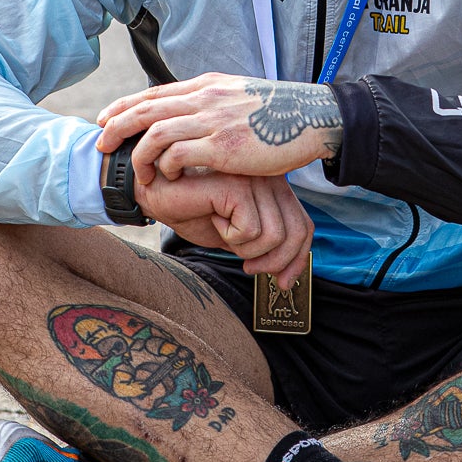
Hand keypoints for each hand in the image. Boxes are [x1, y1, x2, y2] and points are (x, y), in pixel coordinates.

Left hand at [96, 75, 341, 183]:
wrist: (312, 118)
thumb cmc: (280, 114)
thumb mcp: (240, 96)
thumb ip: (213, 102)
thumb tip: (191, 112)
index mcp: (208, 85)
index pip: (154, 93)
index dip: (124, 106)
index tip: (105, 119)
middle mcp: (205, 98)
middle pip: (146, 109)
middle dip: (117, 127)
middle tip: (100, 144)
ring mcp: (213, 121)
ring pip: (156, 132)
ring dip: (138, 154)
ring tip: (135, 171)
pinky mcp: (223, 146)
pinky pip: (179, 154)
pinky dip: (166, 166)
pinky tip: (167, 178)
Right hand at [135, 171, 314, 284]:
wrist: (157, 194)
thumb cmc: (195, 212)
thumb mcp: (238, 234)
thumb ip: (264, 245)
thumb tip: (288, 277)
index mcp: (275, 188)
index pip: (304, 227)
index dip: (297, 259)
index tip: (282, 282)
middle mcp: (270, 179)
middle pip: (294, 234)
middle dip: (274, 262)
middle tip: (248, 267)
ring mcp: (255, 180)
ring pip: (273, 236)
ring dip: (246, 249)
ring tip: (224, 232)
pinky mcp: (237, 186)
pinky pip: (249, 230)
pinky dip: (229, 236)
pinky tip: (213, 218)